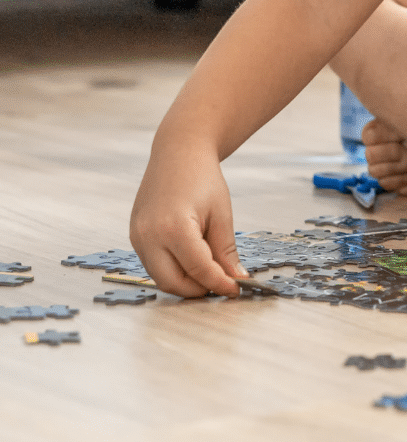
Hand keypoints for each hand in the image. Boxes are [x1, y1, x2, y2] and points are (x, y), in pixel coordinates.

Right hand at [129, 145, 248, 296]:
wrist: (178, 152)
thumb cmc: (202, 178)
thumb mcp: (221, 214)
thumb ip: (225, 250)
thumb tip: (235, 279)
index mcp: (173, 228)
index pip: (198, 270)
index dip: (219, 284)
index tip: (236, 289)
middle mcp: (149, 236)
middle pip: (173, 282)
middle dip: (199, 289)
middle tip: (222, 284)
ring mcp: (137, 237)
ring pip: (160, 277)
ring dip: (185, 282)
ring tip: (210, 271)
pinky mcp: (134, 236)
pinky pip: (153, 264)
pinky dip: (173, 269)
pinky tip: (193, 260)